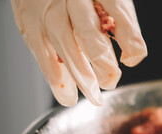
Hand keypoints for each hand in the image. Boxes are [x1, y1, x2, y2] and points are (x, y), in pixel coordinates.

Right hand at [11, 0, 146, 105]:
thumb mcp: (111, 2)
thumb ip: (125, 27)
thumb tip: (132, 59)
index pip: (117, 11)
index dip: (127, 37)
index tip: (130, 59)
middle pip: (86, 29)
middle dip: (100, 59)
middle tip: (111, 81)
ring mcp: (47, 8)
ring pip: (63, 41)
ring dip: (79, 73)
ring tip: (94, 96)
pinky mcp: (29, 21)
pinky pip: (41, 50)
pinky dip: (54, 74)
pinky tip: (67, 94)